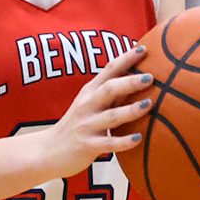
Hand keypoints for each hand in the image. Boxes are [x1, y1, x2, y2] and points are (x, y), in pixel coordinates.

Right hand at [24, 43, 155, 180]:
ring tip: (149, 104)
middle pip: (109, 89)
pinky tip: (139, 139)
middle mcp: (87, 105)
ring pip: (111, 116)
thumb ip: (110, 92)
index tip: (144, 49)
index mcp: (90, 91)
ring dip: (131, 110)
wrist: (49, 151)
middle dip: (130, 82)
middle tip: (150, 77)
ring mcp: (87, 125)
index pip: (109, 70)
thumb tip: (140, 78)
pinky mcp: (87, 146)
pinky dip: (123, 142)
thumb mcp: (89, 104)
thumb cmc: (77, 125)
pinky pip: (108, 143)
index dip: (126, 59)